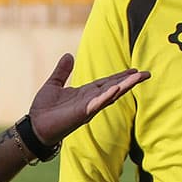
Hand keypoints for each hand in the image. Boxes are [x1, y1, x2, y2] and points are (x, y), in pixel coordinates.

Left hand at [29, 53, 149, 144]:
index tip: (134, 70)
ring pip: (111, 95)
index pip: (107, 83)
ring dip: (125, 86)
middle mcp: (90, 100)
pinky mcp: (82, 114)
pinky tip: (117, 89)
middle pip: (114, 88)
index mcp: (85, 93)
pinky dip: (107, 96)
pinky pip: (97, 104)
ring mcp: (88, 107)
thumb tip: (69, 55)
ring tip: (139, 77)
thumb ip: (62, 71)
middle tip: (146, 73)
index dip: (120, 76)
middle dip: (130, 81)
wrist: (34, 127)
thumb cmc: (43, 109)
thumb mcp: (53, 84)